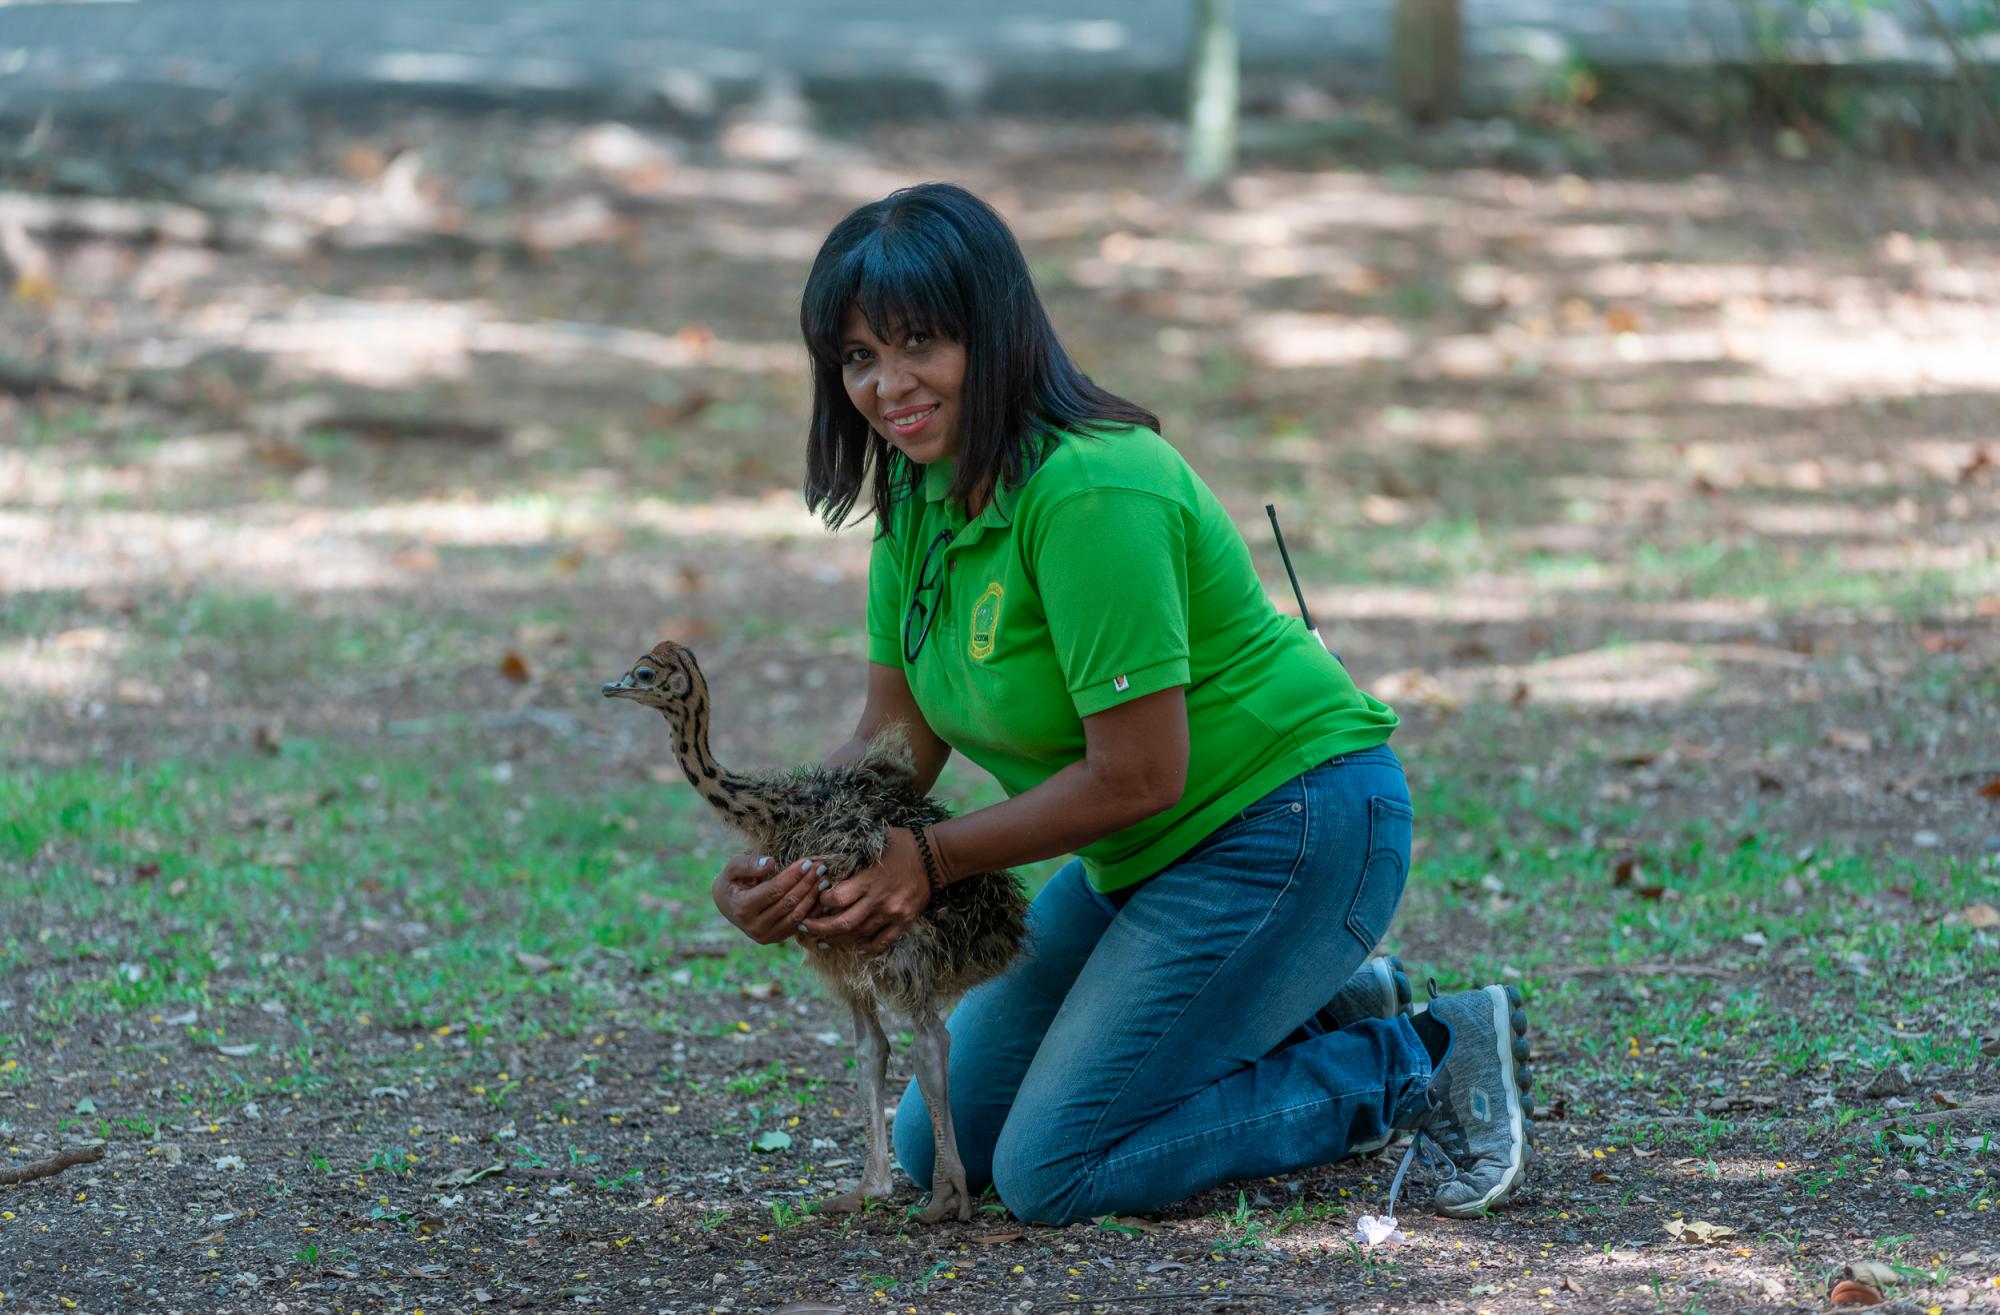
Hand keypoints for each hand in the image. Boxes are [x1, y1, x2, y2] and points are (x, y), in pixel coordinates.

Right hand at [712, 854, 827, 945]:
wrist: (727, 904)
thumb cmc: (732, 881)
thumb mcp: (732, 868)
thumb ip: (749, 864)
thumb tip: (770, 863)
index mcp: (742, 908)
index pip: (774, 890)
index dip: (792, 876)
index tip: (807, 862)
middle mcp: (754, 927)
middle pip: (787, 903)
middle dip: (806, 884)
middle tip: (821, 868)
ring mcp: (765, 936)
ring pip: (796, 916)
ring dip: (812, 897)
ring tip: (824, 880)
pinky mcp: (776, 938)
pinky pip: (799, 925)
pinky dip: (812, 911)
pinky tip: (821, 896)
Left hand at [800, 827, 930, 954]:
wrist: (937, 857)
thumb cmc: (904, 844)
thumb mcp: (875, 840)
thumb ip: (852, 851)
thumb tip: (825, 858)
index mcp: (869, 880)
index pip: (836, 899)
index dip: (820, 901)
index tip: (815, 898)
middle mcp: (879, 900)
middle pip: (842, 924)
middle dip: (819, 929)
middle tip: (804, 928)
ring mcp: (892, 914)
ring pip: (859, 936)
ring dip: (837, 940)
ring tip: (822, 940)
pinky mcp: (904, 922)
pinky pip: (882, 943)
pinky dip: (866, 948)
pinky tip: (856, 947)